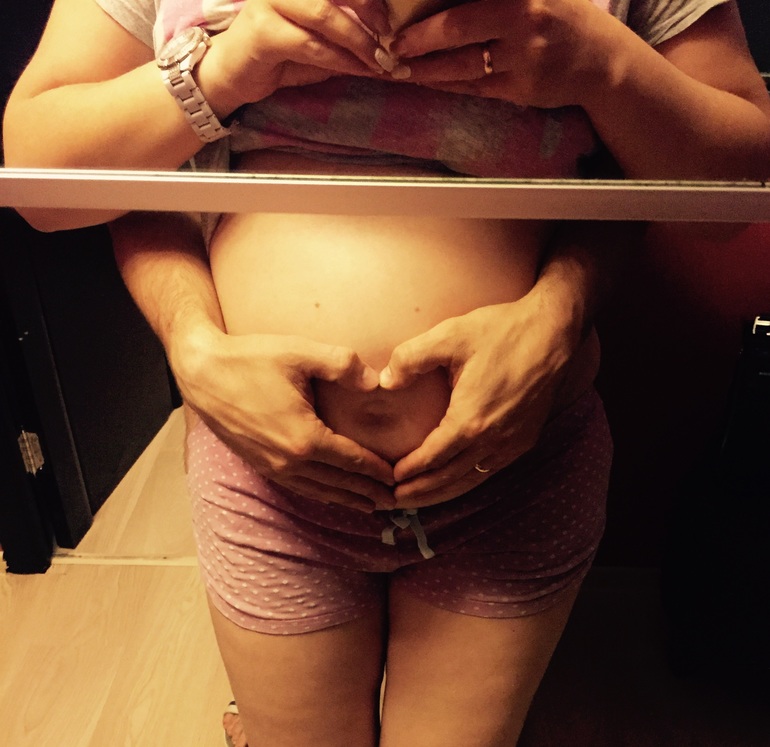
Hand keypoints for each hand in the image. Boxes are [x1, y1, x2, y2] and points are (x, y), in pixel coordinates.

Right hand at [174, 327, 396, 511]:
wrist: (202, 372)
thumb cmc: (250, 359)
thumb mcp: (300, 352)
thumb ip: (342, 364)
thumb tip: (376, 380)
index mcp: (304, 438)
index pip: (352, 461)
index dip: (377, 471)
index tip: (398, 478)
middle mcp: (289, 461)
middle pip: (339, 483)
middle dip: (368, 493)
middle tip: (394, 501)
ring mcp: (271, 466)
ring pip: (318, 490)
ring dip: (346, 498)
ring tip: (369, 504)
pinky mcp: (259, 464)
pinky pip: (298, 486)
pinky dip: (321, 493)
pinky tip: (330, 492)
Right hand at [198, 0, 398, 115]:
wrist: (231, 75)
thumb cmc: (276, 57)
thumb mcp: (318, 43)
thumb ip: (345, 36)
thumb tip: (386, 42)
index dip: (370, 0)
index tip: (393, 21)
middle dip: (372, 14)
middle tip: (392, 40)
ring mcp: (271, 2)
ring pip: (326, 15)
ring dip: (359, 43)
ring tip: (380, 61)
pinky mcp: (263, 31)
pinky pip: (312, 45)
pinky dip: (340, 60)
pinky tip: (359, 70)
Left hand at [380, 293, 578, 507]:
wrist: (553, 332)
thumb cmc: (502, 331)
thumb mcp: (450, 336)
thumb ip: (411, 358)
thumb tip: (385, 381)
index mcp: (471, 420)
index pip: (433, 458)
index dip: (410, 471)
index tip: (390, 478)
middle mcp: (493, 440)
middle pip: (450, 478)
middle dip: (421, 492)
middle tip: (395, 501)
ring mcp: (512, 443)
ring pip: (471, 479)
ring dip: (443, 491)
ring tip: (419, 499)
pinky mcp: (525, 439)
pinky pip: (490, 469)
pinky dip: (467, 480)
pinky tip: (455, 479)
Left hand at [386, 0, 618, 107]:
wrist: (601, 62)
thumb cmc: (562, 17)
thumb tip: (444, 4)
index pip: (467, 1)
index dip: (433, 13)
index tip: (399, 14)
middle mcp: (523, 20)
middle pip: (458, 28)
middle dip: (419, 38)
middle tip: (391, 44)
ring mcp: (522, 58)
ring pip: (461, 65)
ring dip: (425, 68)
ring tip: (398, 68)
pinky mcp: (519, 88)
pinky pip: (472, 86)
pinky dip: (446, 84)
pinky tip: (425, 79)